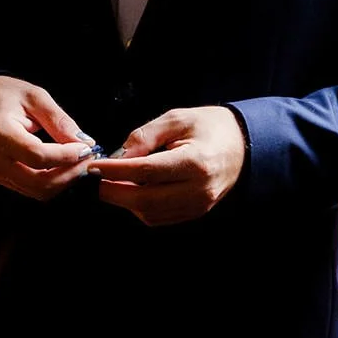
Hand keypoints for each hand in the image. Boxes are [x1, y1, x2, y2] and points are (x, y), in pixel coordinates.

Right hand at [0, 75, 97, 199]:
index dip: (67, 156)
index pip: (38, 156)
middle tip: (88, 159)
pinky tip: (63, 167)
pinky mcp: (0, 177)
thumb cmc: (2, 94)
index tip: (86, 148)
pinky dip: (51, 182)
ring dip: (63, 181)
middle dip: (70, 174)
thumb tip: (84, 142)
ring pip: (37, 191)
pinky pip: (30, 188)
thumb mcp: (34, 96)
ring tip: (79, 163)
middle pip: (39, 182)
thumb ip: (60, 121)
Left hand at [84, 106, 244, 225]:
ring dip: (125, 201)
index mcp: (195, 162)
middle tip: (96, 179)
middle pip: (145, 200)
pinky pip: (159, 218)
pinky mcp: (195, 212)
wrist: (243, 145)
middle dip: (114, 192)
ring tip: (113, 182)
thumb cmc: (210, 127)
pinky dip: (140, 208)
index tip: (94, 166)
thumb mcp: (176, 119)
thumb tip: (117, 156)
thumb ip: (145, 136)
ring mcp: (198, 205)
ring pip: (150, 213)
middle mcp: (198, 189)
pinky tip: (133, 190)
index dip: (115, 170)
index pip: (146, 171)